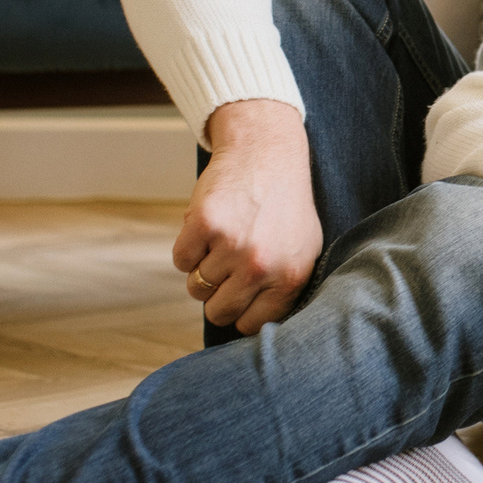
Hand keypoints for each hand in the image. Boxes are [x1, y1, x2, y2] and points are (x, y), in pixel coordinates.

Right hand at [174, 99, 321, 333]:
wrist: (266, 152)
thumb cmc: (284, 205)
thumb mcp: (303, 249)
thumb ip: (283, 289)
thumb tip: (255, 330)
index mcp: (290, 277)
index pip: (250, 325)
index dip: (239, 312)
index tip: (238, 296)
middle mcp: (262, 266)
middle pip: (218, 311)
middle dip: (216, 293)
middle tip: (227, 264)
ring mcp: (232, 245)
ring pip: (196, 287)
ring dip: (201, 266)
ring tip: (224, 238)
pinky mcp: (204, 225)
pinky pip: (180, 260)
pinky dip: (187, 245)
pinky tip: (209, 225)